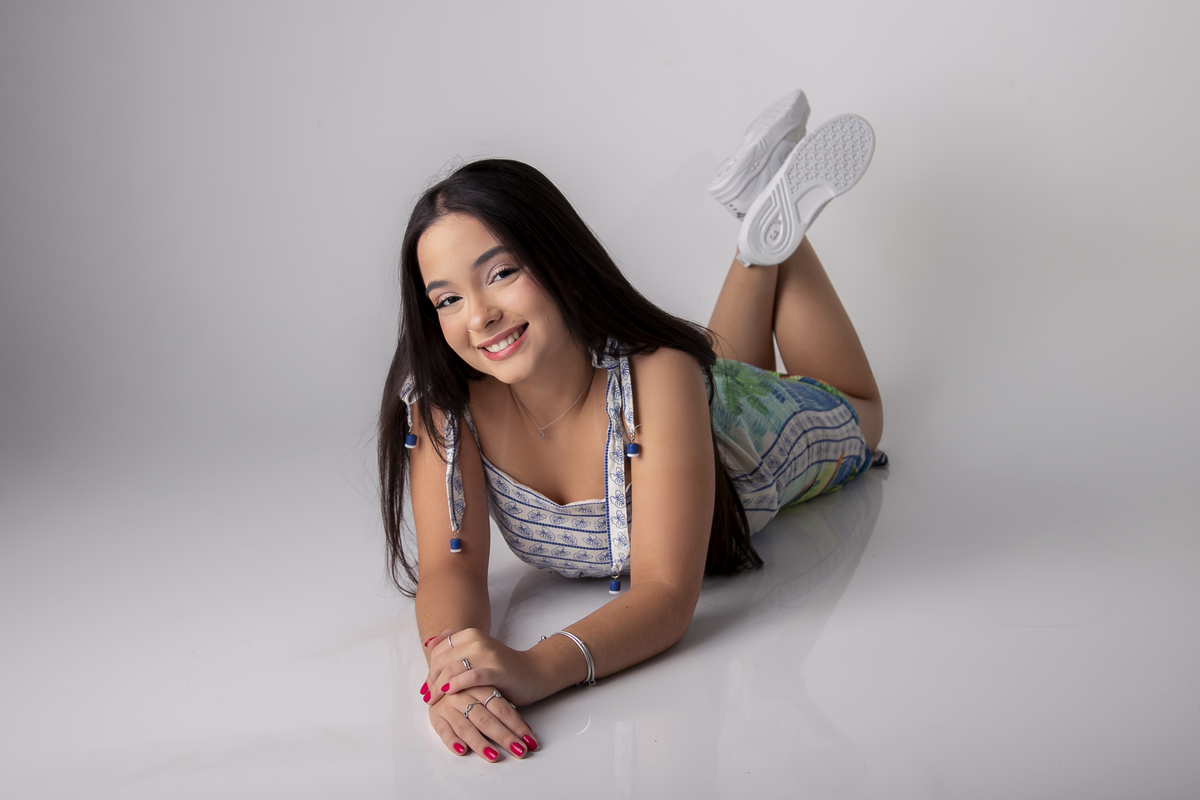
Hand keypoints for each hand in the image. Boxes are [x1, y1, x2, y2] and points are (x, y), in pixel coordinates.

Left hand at [421, 628, 541, 706]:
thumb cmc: (502, 667)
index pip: (438, 650)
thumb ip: (454, 646)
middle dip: (431, 680)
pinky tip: (449, 692)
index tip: (427, 686)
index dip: (429, 669)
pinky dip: (456, 685)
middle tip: (429, 697)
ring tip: (434, 700)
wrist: (534, 672)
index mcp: (470, 634)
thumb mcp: (477, 651)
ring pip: (452, 669)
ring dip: (439, 686)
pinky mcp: (496, 670)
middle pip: (442, 660)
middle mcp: (477, 640)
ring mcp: (487, 654)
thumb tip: (428, 643)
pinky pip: (470, 677)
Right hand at [426, 686, 538, 760]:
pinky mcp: (435, 716)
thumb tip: (526, 732)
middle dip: (504, 737)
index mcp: (480, 686)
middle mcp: (464, 695)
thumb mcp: (487, 689)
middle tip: (519, 751)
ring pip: (466, 727)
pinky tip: (462, 751)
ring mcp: (448, 706)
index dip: (516, 725)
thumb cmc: (471, 687)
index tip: (529, 740)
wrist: (443, 674)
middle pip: (486, 719)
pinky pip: (443, 730)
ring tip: (494, 756)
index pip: (501, 708)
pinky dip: (452, 741)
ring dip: (480, 743)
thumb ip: (502, 707)